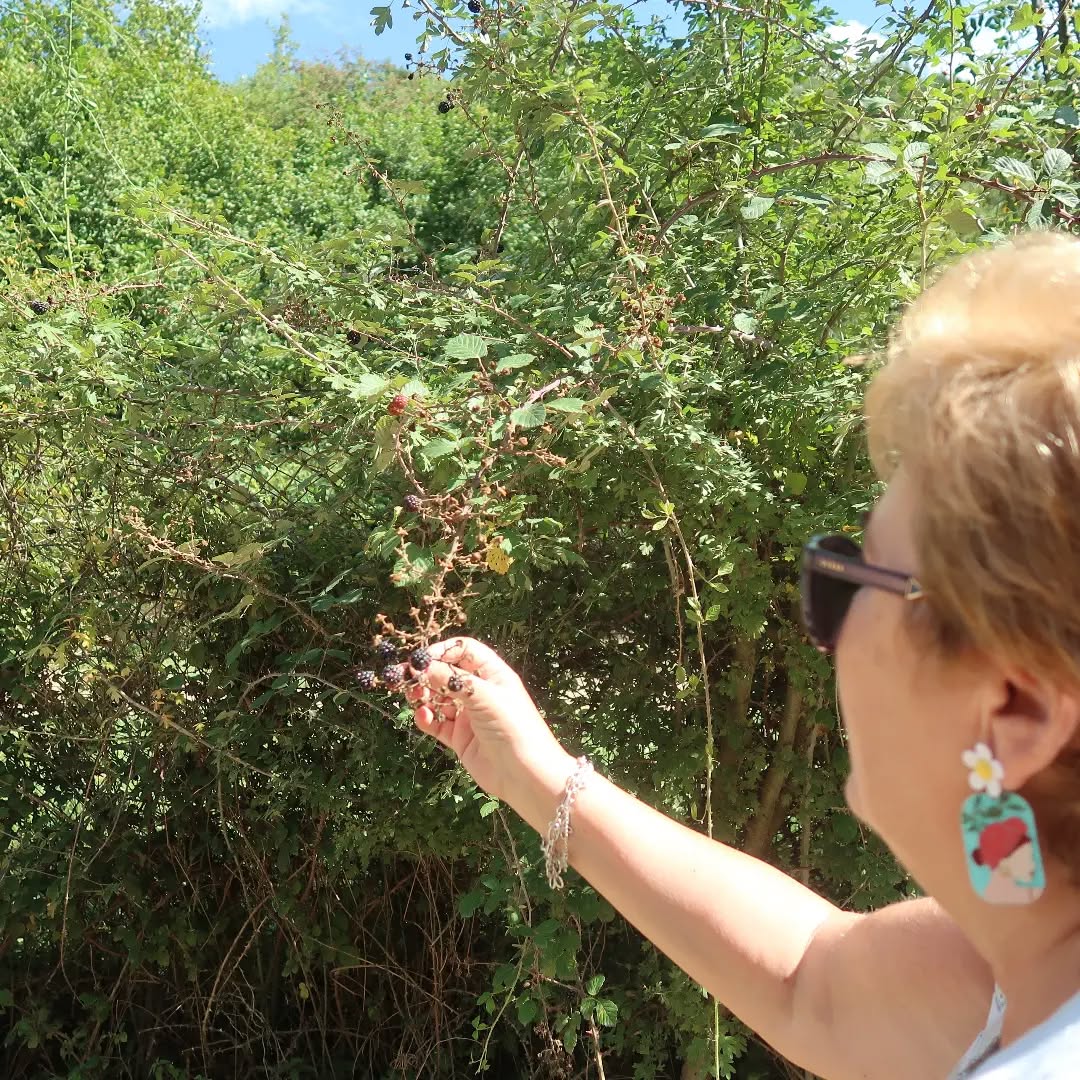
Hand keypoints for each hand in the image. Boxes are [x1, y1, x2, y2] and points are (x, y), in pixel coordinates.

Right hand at [405, 637, 570, 804]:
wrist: (525, 775)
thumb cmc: (514, 727)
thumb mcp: (485, 698)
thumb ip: (453, 680)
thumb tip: (423, 666)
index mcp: (493, 675)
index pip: (464, 652)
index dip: (443, 651)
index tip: (422, 659)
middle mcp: (480, 692)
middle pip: (447, 674)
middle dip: (427, 674)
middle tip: (407, 678)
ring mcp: (469, 715)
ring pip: (438, 698)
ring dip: (423, 696)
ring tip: (413, 698)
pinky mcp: (459, 738)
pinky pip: (437, 723)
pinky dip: (426, 718)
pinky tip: (423, 717)